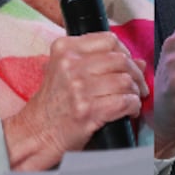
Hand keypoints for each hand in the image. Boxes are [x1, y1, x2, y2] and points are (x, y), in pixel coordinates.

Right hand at [4, 32, 148, 170]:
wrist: (35, 134)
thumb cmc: (52, 105)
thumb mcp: (67, 73)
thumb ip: (100, 62)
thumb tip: (139, 61)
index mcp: (64, 49)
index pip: (108, 40)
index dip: (124, 52)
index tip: (128, 63)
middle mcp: (70, 65)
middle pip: (121, 60)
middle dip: (136, 74)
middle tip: (138, 85)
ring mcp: (79, 88)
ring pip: (126, 81)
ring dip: (135, 92)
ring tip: (132, 98)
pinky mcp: (88, 110)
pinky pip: (125, 102)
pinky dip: (133, 106)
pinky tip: (130, 111)